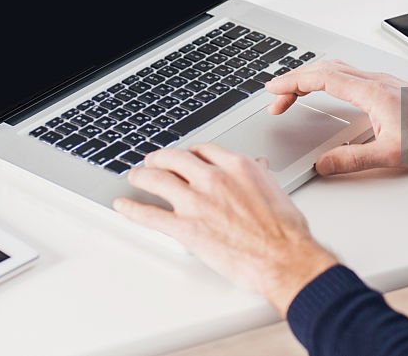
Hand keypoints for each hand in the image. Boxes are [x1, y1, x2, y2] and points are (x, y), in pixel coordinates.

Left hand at [112, 143, 337, 315]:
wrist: (283, 257)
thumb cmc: (284, 229)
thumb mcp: (274, 190)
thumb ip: (259, 176)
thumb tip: (258, 168)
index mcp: (235, 166)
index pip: (202, 149)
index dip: (188, 152)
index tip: (184, 156)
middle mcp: (213, 178)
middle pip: (175, 158)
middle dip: (160, 158)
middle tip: (153, 162)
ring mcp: (196, 202)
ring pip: (157, 179)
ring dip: (141, 176)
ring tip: (136, 177)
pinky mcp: (185, 228)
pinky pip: (150, 214)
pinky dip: (132, 209)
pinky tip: (123, 206)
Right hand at [265, 59, 407, 174]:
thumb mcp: (392, 155)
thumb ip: (353, 160)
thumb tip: (324, 164)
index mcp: (371, 92)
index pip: (322, 78)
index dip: (293, 82)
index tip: (274, 90)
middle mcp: (375, 81)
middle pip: (324, 69)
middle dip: (295, 80)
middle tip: (276, 99)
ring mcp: (382, 81)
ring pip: (336, 68)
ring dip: (310, 78)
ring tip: (294, 94)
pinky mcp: (387, 87)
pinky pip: (348, 74)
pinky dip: (327, 79)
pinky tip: (326, 92)